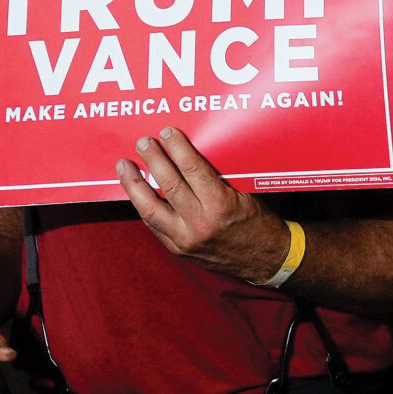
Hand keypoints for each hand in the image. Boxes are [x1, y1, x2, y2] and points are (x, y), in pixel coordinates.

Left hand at [119, 128, 291, 283]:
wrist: (268, 260)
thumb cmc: (259, 223)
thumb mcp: (245, 195)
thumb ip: (216, 179)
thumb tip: (190, 156)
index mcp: (221, 205)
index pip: (192, 169)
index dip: (177, 148)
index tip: (167, 133)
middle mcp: (201, 223)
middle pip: (168, 185)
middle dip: (153, 160)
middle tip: (143, 143)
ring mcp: (186, 240)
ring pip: (150, 209)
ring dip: (134, 185)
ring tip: (124, 167)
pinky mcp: (179, 250)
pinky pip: (154, 226)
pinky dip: (144, 207)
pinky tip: (136, 192)